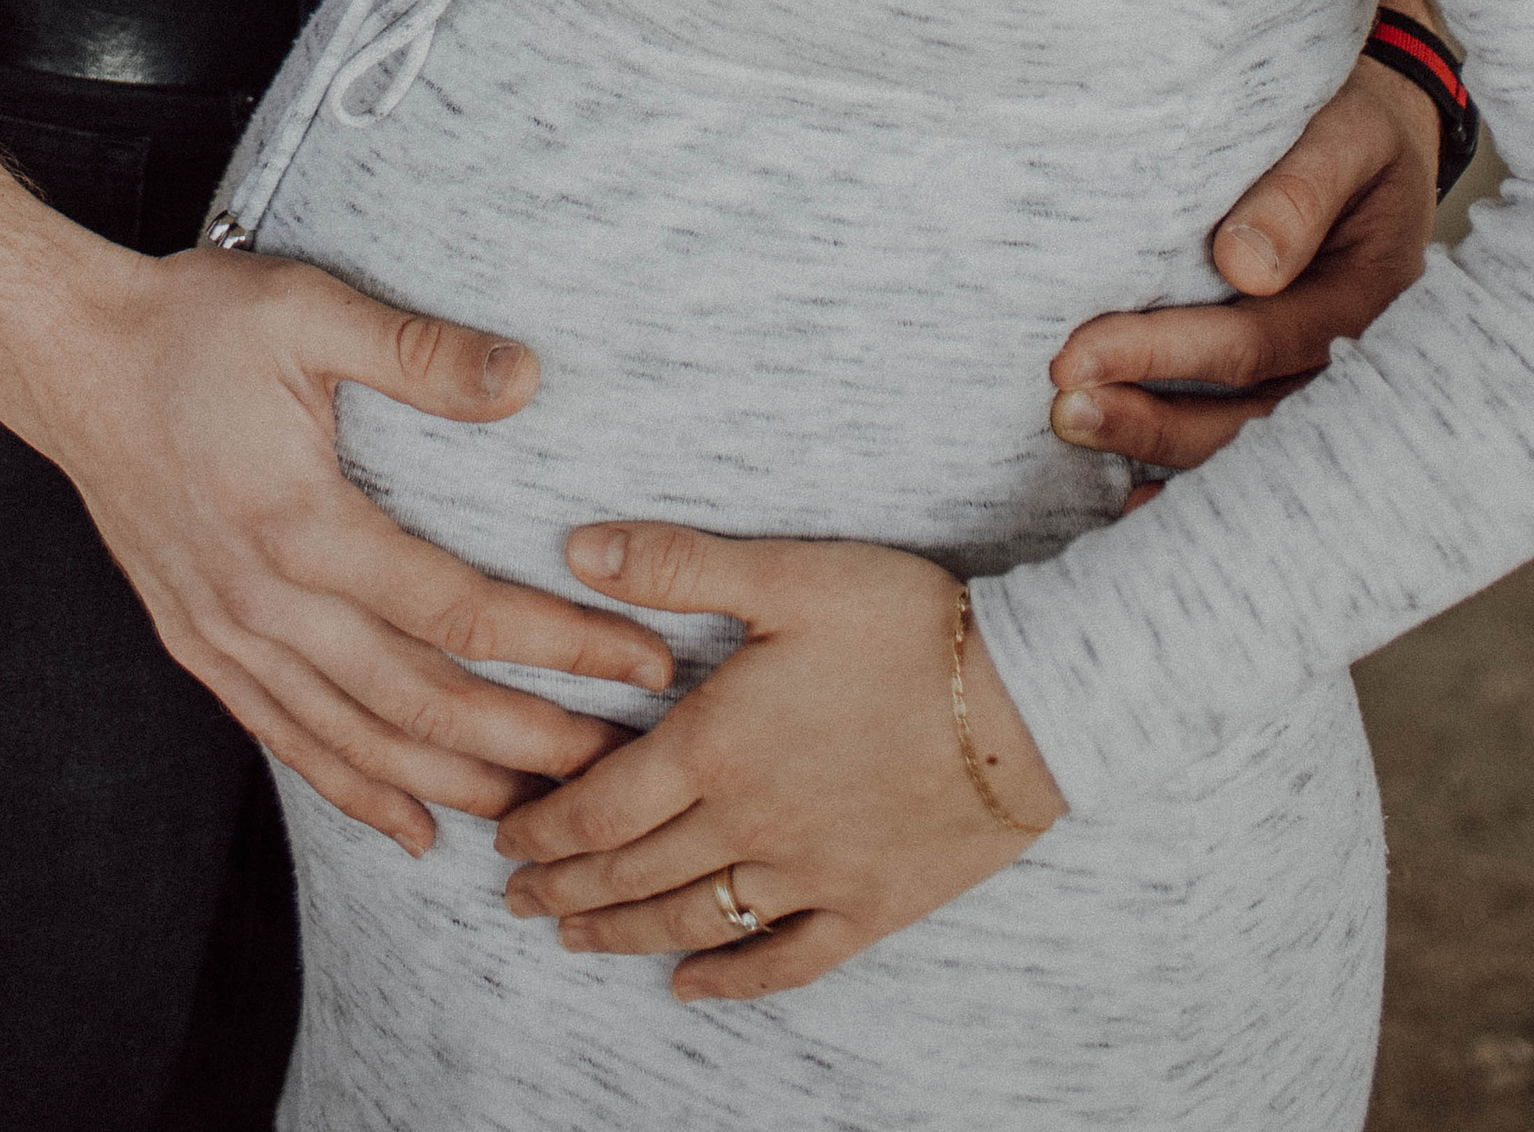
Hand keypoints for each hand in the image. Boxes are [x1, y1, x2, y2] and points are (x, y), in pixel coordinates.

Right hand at [30, 239, 674, 855]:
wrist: (66, 359)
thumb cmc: (192, 325)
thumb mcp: (307, 309)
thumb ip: (419, 352)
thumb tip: (529, 379)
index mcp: (299, 523)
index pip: (458, 610)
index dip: (560, 642)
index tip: (642, 656)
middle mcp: (262, 602)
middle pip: (418, 701)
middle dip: (529, 742)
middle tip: (620, 764)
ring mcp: (225, 635)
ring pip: (357, 742)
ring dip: (455, 784)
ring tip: (544, 811)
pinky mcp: (200, 645)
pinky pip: (289, 740)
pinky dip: (356, 792)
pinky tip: (415, 828)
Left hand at [493, 525, 1063, 999]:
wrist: (1031, 699)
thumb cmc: (909, 624)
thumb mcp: (787, 574)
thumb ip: (676, 563)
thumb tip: (575, 547)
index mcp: (717, 744)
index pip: (598, 803)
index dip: (541, 825)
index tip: (502, 836)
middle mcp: (749, 824)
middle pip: (629, 872)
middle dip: (562, 887)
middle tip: (515, 898)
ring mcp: (810, 875)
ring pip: (691, 921)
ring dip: (621, 935)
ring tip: (573, 939)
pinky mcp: (869, 906)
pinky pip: (785, 959)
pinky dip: (729, 980)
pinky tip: (691, 986)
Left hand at [1047, 48, 1440, 482]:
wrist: (1378, 135)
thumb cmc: (1355, 126)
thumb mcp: (1347, 134)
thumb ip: (1302, 191)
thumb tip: (1242, 267)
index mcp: (1365, 300)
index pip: (1256, 342)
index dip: (1166, 355)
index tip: (1078, 355)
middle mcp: (1343, 359)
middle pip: (1245, 413)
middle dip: (1148, 419)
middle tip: (1061, 408)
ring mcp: (1313, 377)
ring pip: (1237, 437)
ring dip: (1152, 443)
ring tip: (1069, 427)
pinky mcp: (1281, 377)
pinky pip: (1236, 434)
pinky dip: (1181, 471)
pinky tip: (1124, 499)